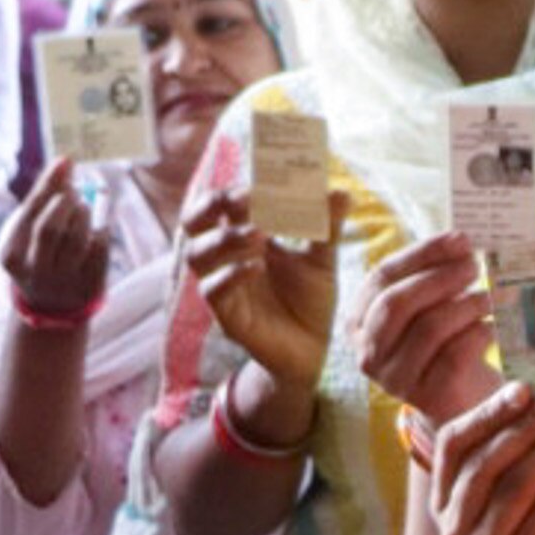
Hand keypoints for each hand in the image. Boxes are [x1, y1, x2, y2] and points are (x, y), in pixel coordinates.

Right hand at [0, 166, 111, 318]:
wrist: (51, 307)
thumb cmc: (40, 255)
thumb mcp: (31, 232)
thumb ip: (44, 199)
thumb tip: (64, 162)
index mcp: (12, 256)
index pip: (30, 213)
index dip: (49, 184)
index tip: (65, 162)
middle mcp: (34, 272)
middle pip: (50, 228)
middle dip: (65, 202)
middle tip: (74, 192)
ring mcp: (62, 283)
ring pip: (77, 241)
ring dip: (84, 215)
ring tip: (83, 208)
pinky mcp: (88, 288)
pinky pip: (100, 252)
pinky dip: (101, 232)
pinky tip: (98, 227)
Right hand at [178, 186, 339, 395]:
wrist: (313, 350)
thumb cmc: (309, 300)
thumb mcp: (322, 259)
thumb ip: (327, 227)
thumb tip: (341, 192)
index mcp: (244, 238)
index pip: (221, 204)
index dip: (234, 190)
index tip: (262, 184)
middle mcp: (225, 258)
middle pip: (192, 222)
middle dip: (211, 205)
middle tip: (244, 200)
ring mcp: (223, 286)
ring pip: (197, 255)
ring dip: (225, 239)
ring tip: (259, 235)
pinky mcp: (227, 316)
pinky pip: (213, 290)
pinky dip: (233, 274)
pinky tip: (258, 267)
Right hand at [354, 232, 500, 424]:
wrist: (461, 400)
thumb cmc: (444, 342)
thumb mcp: (430, 306)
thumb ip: (434, 274)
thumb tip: (460, 240)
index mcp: (358, 320)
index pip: (382, 276)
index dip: (423, 253)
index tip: (460, 239)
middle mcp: (367, 352)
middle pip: (397, 303)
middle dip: (440, 278)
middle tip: (475, 266)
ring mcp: (394, 378)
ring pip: (428, 328)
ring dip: (465, 304)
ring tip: (491, 296)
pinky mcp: (427, 397)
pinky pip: (454, 355)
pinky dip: (478, 333)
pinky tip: (492, 326)